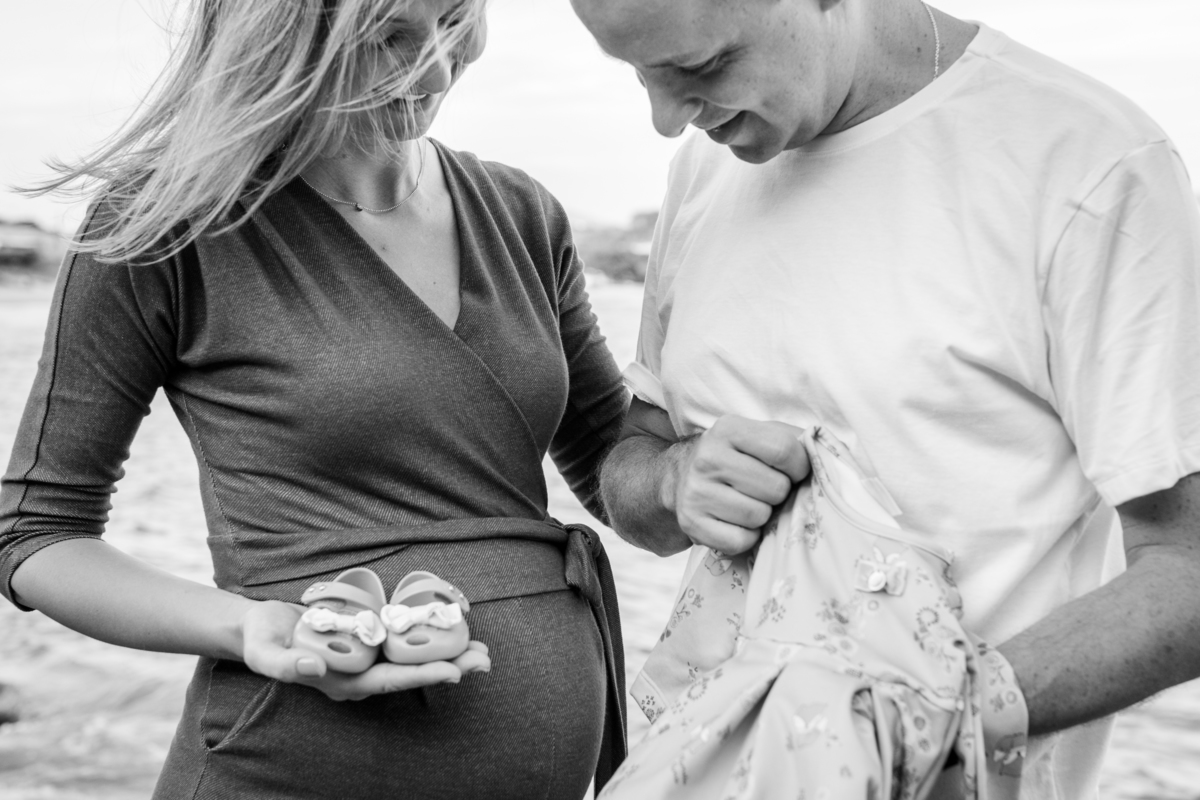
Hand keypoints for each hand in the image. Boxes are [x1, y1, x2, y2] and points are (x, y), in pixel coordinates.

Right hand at [240, 600, 490, 700]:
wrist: (260, 626)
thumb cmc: (261, 640)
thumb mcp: (263, 652)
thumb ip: (284, 665)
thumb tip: (315, 670)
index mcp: (343, 684)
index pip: (390, 682)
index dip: (422, 675)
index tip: (454, 671)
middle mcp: (361, 674)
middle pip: (411, 673)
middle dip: (450, 666)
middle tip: (485, 660)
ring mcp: (367, 658)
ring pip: (414, 658)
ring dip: (449, 653)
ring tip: (482, 649)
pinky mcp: (369, 639)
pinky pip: (405, 640)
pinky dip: (430, 635)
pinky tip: (453, 628)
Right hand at [666, 415, 809, 554]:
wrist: (684, 478)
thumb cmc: (738, 458)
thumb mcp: (761, 435)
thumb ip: (795, 439)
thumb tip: (830, 453)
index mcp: (729, 429)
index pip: (784, 450)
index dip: (800, 467)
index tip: (795, 472)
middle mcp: (707, 457)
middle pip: (775, 488)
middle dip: (779, 493)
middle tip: (765, 490)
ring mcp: (695, 491)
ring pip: (758, 516)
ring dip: (763, 515)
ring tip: (749, 503)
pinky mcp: (691, 523)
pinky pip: (740, 541)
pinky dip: (746, 537)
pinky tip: (737, 522)